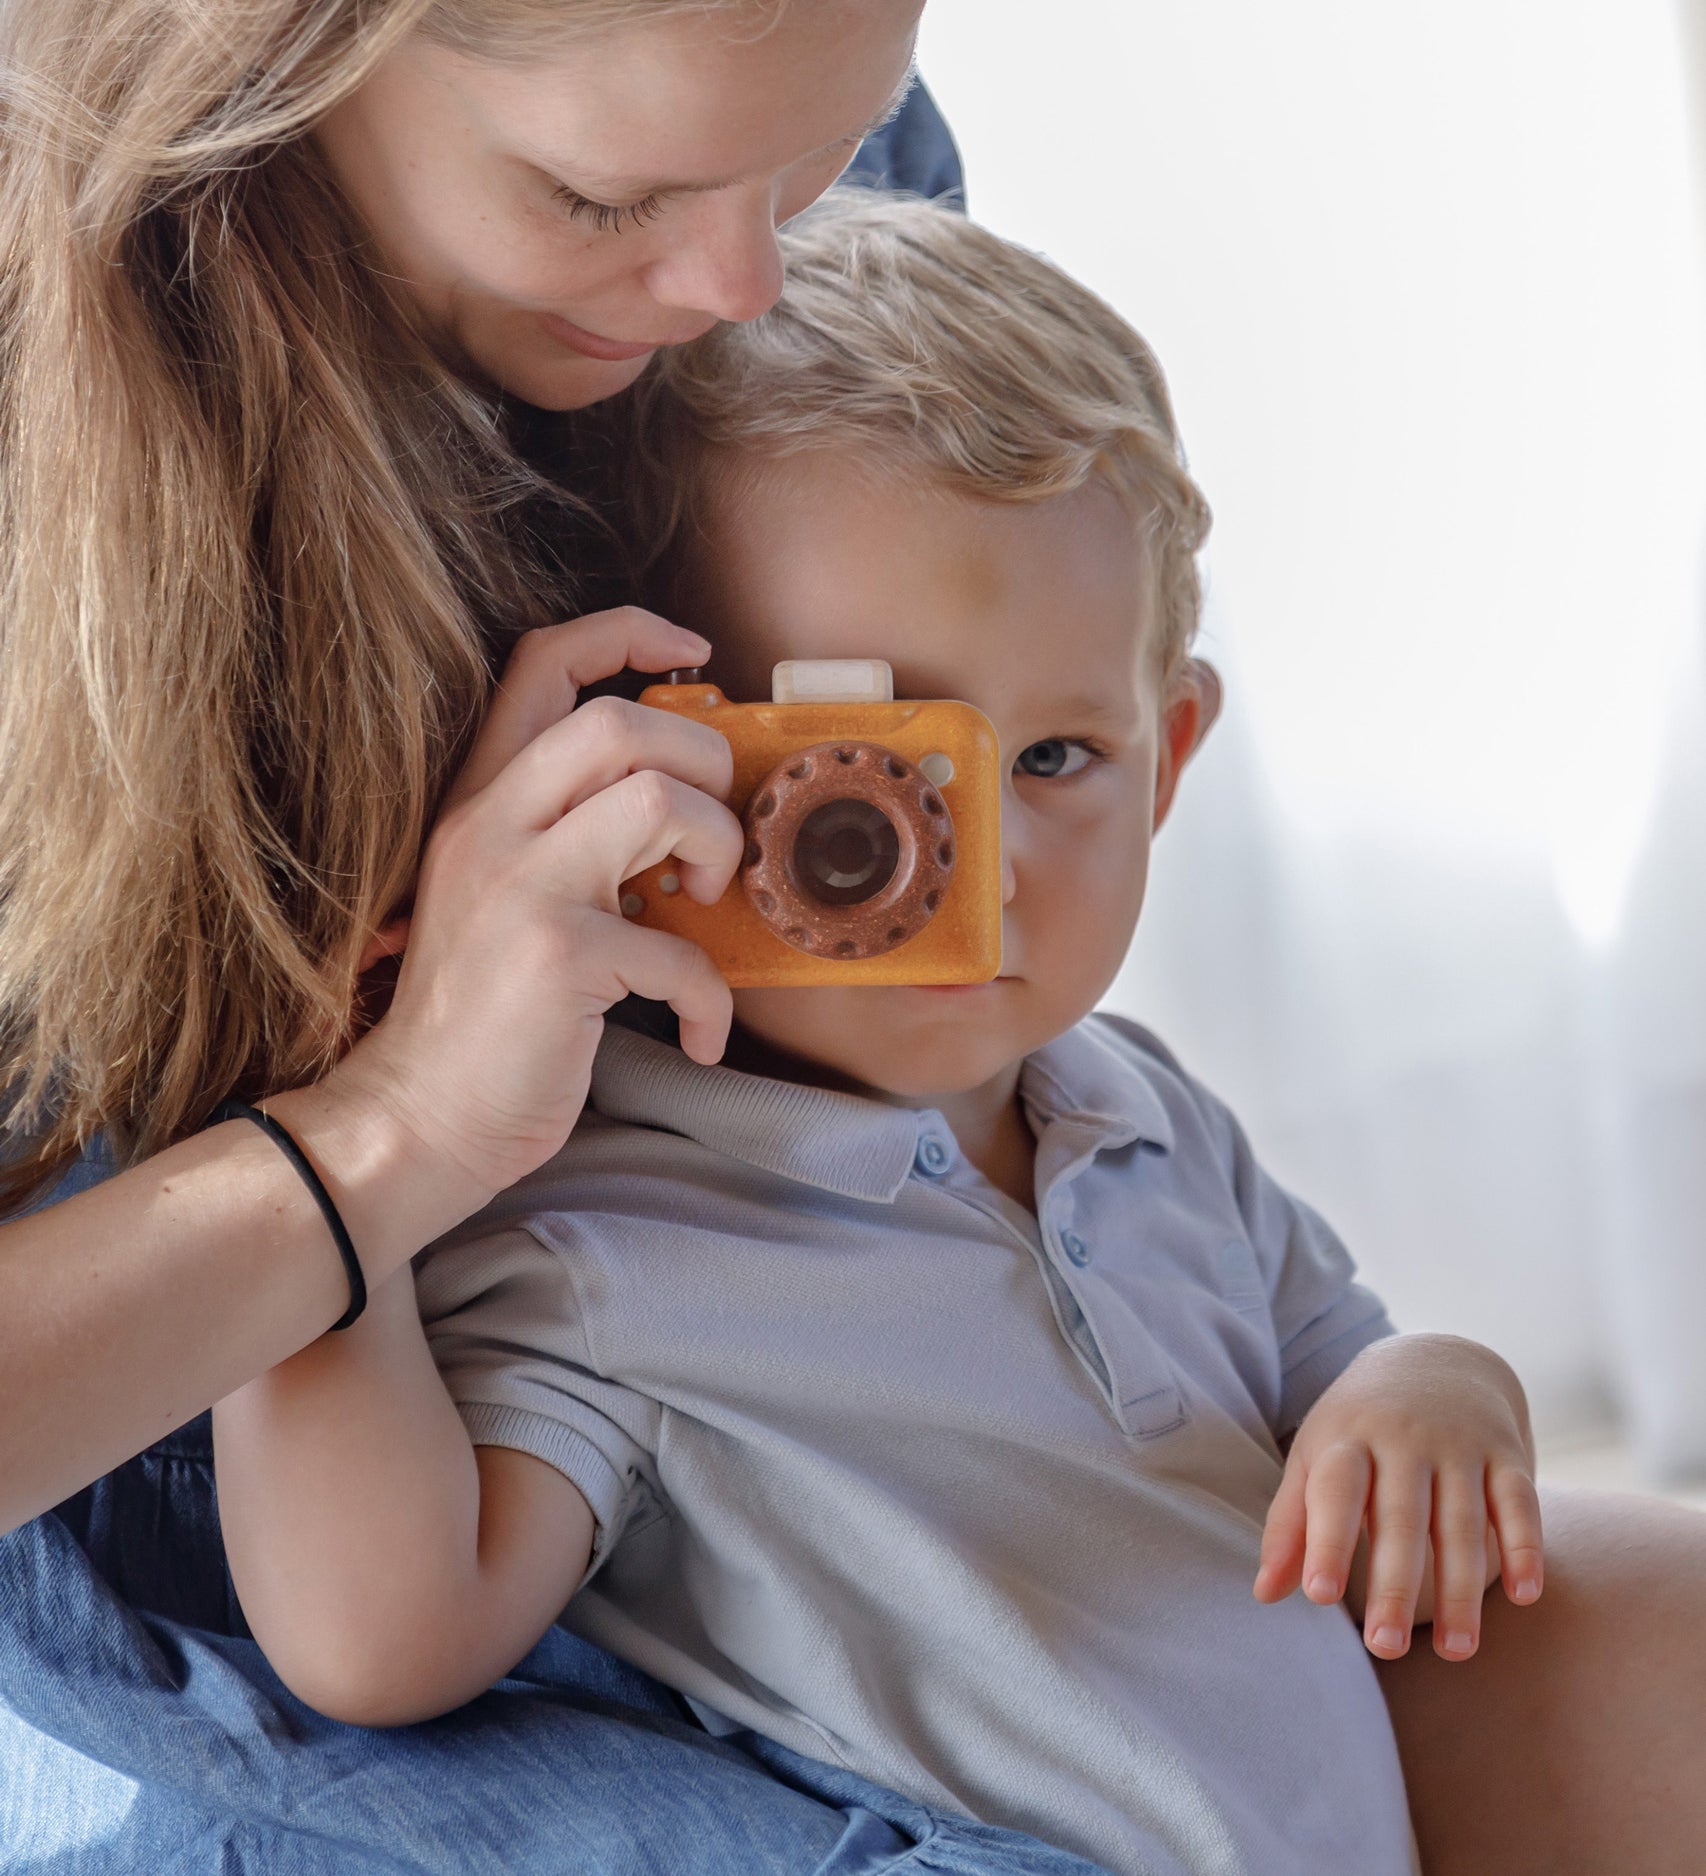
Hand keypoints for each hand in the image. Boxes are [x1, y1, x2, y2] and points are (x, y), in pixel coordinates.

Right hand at [325, 607, 742, 1216]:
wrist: (415, 1122)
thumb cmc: (481, 1019)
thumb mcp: (502, 896)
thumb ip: (568, 837)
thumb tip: (682, 810)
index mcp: (479, 801)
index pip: (542, 662)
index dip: (627, 634)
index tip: (694, 655)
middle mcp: (491, 826)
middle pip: (621, 721)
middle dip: (702, 762)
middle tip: (706, 838)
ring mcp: (521, 887)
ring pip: (660, 801)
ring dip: (718, 850)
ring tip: (705, 909)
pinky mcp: (558, 958)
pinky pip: (683, 951)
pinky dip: (712, 999)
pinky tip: (697, 1033)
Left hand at [1253, 1334, 1543, 1660]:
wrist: (1433, 1357)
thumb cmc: (1358, 1427)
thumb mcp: (1315, 1458)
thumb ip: (1292, 1523)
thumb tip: (1264, 1595)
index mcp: (1346, 1438)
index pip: (1335, 1492)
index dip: (1326, 1541)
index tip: (1319, 1596)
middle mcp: (1403, 1437)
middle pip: (1400, 1518)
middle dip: (1394, 1585)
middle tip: (1385, 1647)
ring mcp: (1457, 1443)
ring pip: (1462, 1521)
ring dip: (1462, 1589)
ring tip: (1457, 1652)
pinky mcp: (1504, 1452)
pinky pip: (1518, 1500)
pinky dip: (1524, 1545)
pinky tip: (1524, 1595)